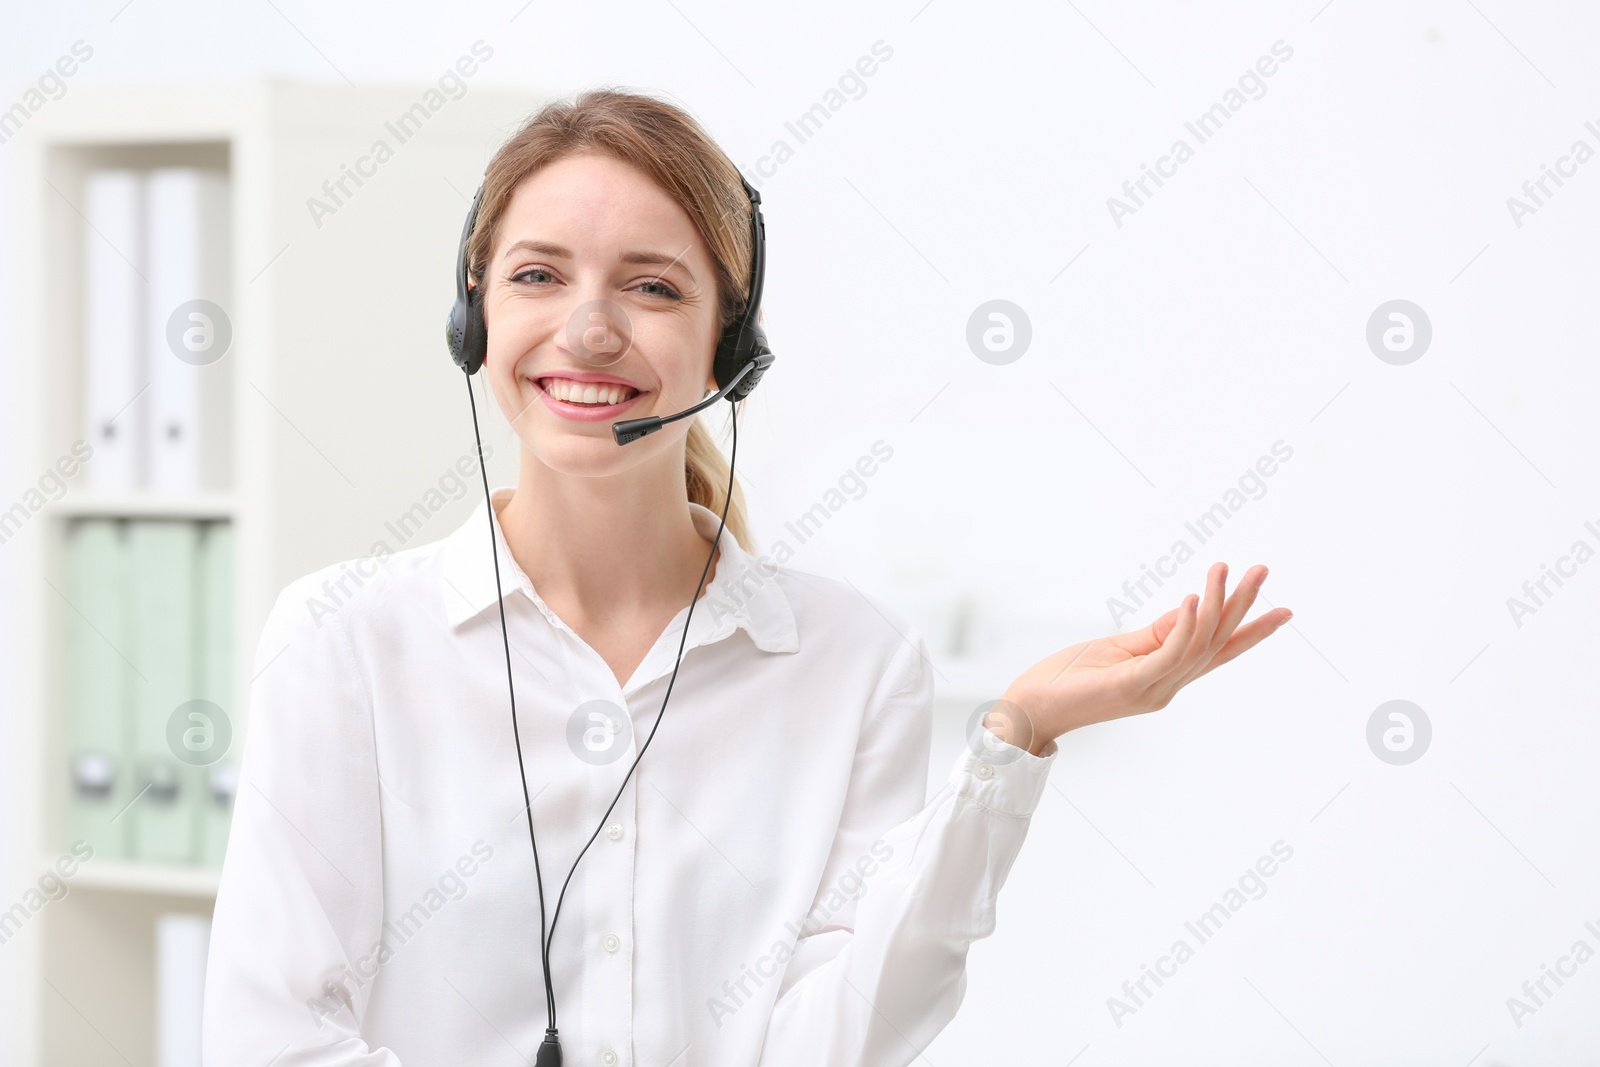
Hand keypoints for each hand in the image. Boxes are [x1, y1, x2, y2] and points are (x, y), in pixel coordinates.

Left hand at [986, 563, 1290, 755]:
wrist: (1031, 710)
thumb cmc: (1068, 679)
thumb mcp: (1119, 649)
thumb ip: (1156, 634)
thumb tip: (1192, 608)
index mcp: (1166, 677)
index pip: (1217, 652)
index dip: (1251, 632)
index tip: (1284, 610)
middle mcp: (1167, 687)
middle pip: (1217, 644)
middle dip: (1243, 606)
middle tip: (1263, 570)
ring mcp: (1152, 689)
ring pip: (1198, 644)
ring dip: (1216, 603)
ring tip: (1223, 569)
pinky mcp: (1132, 685)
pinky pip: (1169, 653)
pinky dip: (1185, 625)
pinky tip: (1194, 597)